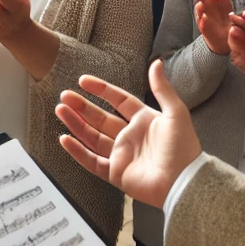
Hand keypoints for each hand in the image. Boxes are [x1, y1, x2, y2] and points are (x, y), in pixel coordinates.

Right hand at [56, 59, 201, 207]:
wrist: (182, 183)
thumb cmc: (183, 149)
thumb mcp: (176, 113)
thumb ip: (162, 88)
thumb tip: (156, 63)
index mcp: (144, 120)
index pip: (118, 100)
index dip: (101, 90)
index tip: (84, 81)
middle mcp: (130, 136)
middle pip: (101, 118)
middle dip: (82, 106)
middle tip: (65, 96)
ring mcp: (121, 155)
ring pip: (92, 136)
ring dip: (76, 123)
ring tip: (60, 110)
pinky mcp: (116, 173)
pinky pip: (92, 161)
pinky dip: (77, 151)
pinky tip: (65, 139)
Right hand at [189, 0, 232, 55]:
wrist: (222, 37)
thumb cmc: (221, 15)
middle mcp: (206, 6)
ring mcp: (205, 18)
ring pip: (200, 12)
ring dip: (200, 7)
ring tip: (201, 4)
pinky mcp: (207, 30)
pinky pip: (204, 26)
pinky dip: (204, 22)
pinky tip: (204, 18)